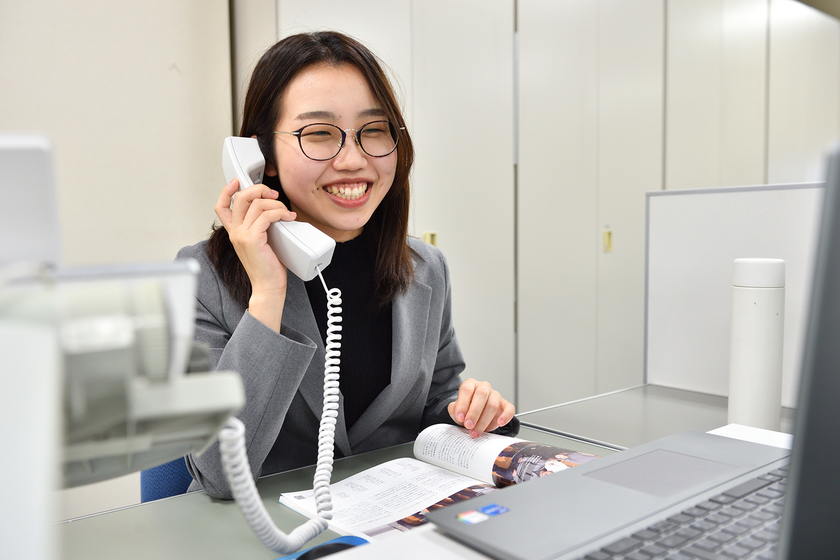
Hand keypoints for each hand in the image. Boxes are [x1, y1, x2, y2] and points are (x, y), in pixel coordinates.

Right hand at [214, 179, 295, 329]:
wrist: (268, 286)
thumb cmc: (268, 267)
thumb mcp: (262, 242)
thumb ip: (261, 226)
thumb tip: (274, 209)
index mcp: (235, 232)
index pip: (221, 207)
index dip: (226, 191)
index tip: (236, 181)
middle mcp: (235, 232)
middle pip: (240, 198)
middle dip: (259, 189)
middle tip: (273, 194)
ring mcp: (242, 235)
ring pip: (256, 204)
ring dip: (275, 203)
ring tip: (286, 211)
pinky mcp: (252, 239)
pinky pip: (266, 216)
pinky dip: (280, 212)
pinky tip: (288, 217)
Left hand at [447, 378, 514, 437]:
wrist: (476, 418)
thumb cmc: (466, 411)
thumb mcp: (456, 410)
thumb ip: (454, 409)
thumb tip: (458, 413)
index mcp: (471, 384)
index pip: (467, 389)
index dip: (462, 403)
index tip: (460, 417)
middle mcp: (484, 387)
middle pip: (481, 394)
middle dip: (474, 412)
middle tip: (468, 425)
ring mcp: (496, 395)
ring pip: (492, 405)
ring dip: (484, 420)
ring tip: (476, 432)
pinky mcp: (505, 405)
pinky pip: (509, 408)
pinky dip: (506, 416)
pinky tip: (500, 423)